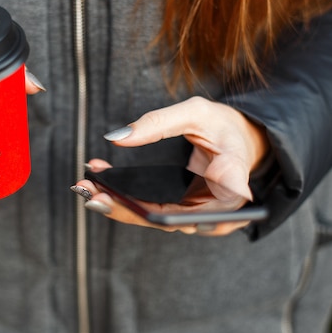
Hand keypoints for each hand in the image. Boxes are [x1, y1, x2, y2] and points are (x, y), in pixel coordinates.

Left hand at [73, 96, 269, 235]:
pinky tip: (103, 184)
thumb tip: (118, 137)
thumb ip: (158, 122)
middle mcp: (214, 213)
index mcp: (227, 193)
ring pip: (152, 217)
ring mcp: (199, 215)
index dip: (138, 211)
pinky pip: (154, 209)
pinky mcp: (187, 211)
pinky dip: (127, 198)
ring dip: (117, 202)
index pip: (177, 213)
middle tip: (87, 190)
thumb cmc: (226, 127)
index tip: (108, 199)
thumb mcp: (196, 112)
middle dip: (119, 206)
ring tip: (88, 185)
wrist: (244, 140)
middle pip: (159, 219)